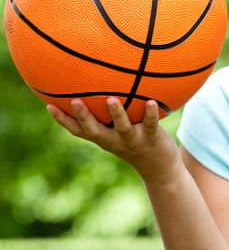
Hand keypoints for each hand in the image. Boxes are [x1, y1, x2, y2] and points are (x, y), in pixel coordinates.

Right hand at [47, 98, 181, 185]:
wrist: (158, 167)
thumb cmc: (134, 140)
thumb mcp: (117, 129)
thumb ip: (106, 112)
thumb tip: (97, 83)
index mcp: (102, 137)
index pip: (78, 130)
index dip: (63, 120)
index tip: (49, 105)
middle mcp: (113, 140)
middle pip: (94, 130)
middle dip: (83, 116)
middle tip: (74, 100)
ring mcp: (132, 140)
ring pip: (122, 128)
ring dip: (116, 114)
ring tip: (110, 100)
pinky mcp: (151, 138)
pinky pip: (150, 124)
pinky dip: (151, 114)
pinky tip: (152, 101)